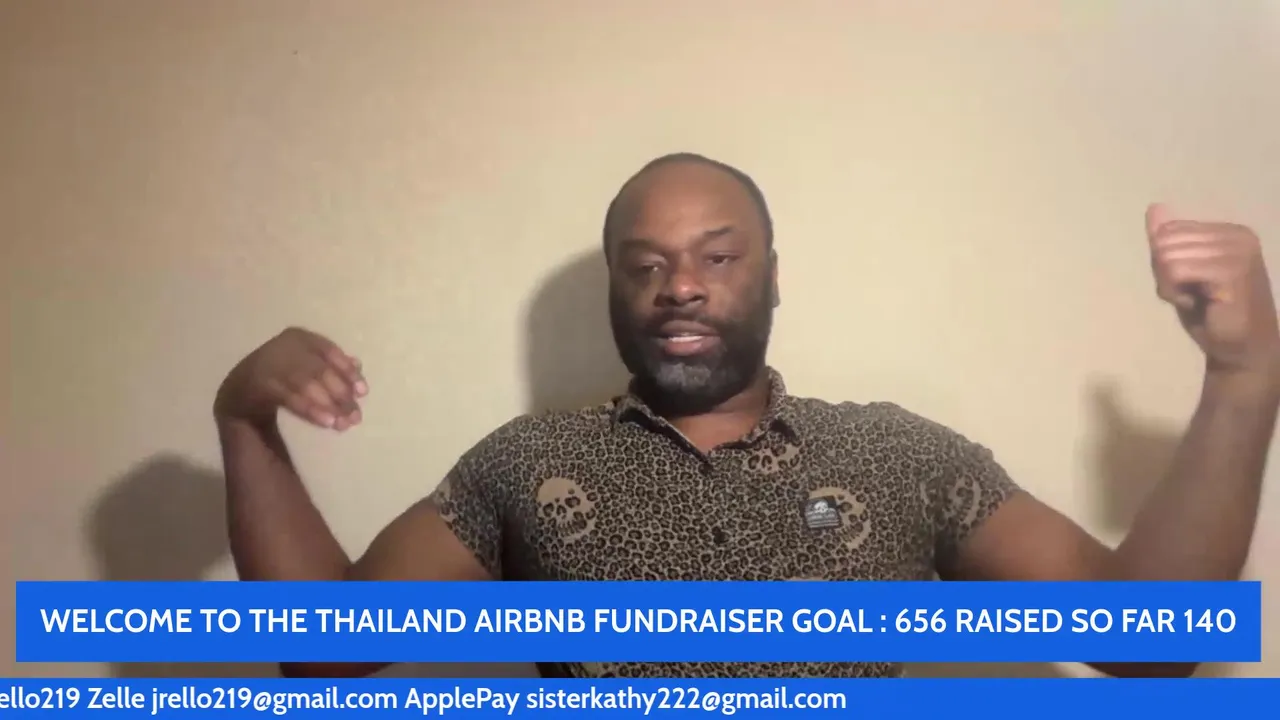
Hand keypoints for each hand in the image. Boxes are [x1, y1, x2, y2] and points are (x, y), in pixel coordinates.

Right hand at [214, 327, 367, 430]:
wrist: (239, 391)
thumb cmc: (282, 377)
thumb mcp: (308, 368)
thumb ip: (332, 366)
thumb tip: (357, 366)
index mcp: (298, 337)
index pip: (329, 351)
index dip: (347, 371)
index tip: (363, 393)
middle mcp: (282, 345)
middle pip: (320, 370)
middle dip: (341, 395)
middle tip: (355, 416)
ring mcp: (267, 362)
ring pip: (306, 384)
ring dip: (328, 405)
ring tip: (343, 424)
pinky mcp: (256, 383)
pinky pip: (289, 397)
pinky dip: (310, 410)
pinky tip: (326, 423)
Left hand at [1147, 203, 1279, 382]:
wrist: (1240, 349)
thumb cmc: (1211, 312)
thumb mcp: (1181, 272)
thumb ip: (1168, 241)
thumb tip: (1154, 207)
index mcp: (1229, 231)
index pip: (1168, 231)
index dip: (1165, 263)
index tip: (1191, 284)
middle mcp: (1237, 235)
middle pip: (1164, 242)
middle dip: (1166, 274)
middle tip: (1193, 295)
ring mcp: (1237, 252)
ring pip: (1167, 257)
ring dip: (1172, 286)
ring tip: (1198, 300)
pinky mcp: (1232, 272)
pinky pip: (1175, 272)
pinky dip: (1177, 293)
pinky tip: (1199, 304)